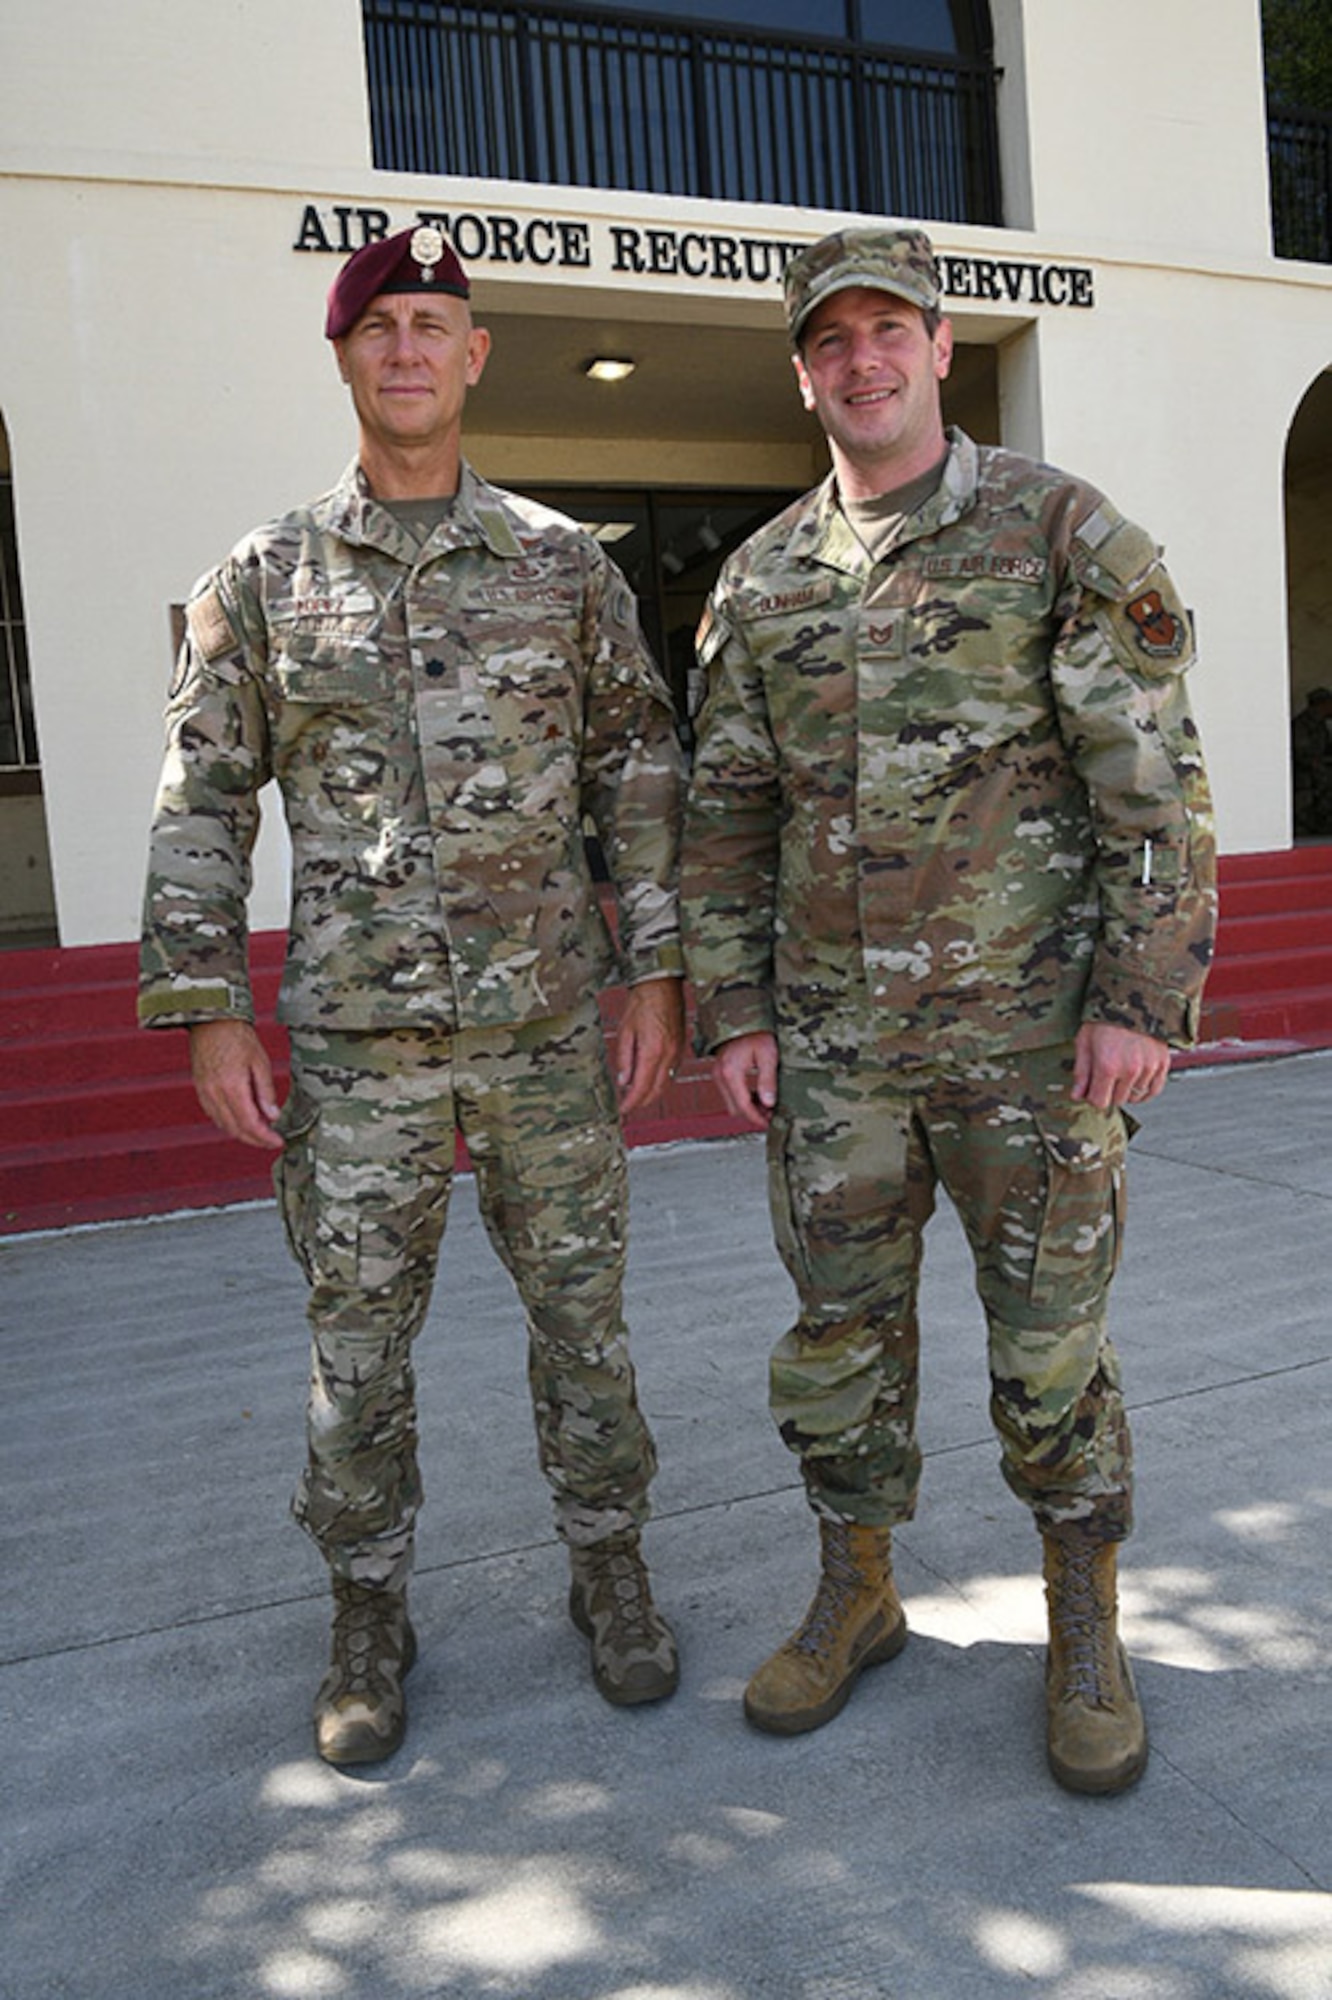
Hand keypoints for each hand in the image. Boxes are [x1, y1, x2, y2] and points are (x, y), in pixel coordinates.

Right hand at [189, 1019, 282, 1148]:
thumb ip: (266, 1091)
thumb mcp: (260, 1062)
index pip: (249, 1123)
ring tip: (260, 1131)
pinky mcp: (200, 1089)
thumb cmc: (237, 1037)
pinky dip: (228, 1122)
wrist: (211, 1021)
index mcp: (232, 1087)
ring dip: (241, 1132)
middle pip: (235, 1129)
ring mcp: (204, 1093)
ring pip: (223, 1124)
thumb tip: (273, 1116)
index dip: (264, 1137)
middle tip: (270, 1140)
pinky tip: (241, 1120)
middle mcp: (215, 1094)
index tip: (277, 1141)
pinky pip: (214, 1114)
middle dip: (254, 1139)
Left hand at [616, 978, 684, 1114]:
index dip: (631, 1102)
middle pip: (656, 1091)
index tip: (623, 1109)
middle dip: (642, 1102)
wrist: (663, 985)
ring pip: (665, 1084)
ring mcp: (677, 1052)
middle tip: (628, 1105)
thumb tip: (623, 1081)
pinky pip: (671, 1072)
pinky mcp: (681, 1048)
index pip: (641, 1088)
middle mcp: (668, 1055)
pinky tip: (650, 1079)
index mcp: (652, 1052)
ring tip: (636, 1095)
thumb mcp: (625, 1031)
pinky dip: (660, 1081)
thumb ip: (624, 1059)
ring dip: (651, 1093)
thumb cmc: (643, 1002)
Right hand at [713, 1030, 778, 1128]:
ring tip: (767, 1107)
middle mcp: (721, 1075)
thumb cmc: (755, 1032)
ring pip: (731, 1103)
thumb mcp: (768, 1055)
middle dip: (752, 1116)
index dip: (756, 1118)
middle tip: (771, 1116)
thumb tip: (769, 1103)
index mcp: (731, 1072)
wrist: (741, 1016)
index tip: (769, 1124)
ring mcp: (718, 1074)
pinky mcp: (720, 1072)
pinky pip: (729, 1094)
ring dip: (748, 1108)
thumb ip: (767, 1080)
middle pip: (734, 1109)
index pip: (743, 1106)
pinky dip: (742, 1099)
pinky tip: (757, 1097)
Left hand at [1072, 1021, 1169, 1111]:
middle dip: (1109, 1092)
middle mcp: (1130, 1070)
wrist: (1132, 997)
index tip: (1092, 1088)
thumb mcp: (1084, 1041)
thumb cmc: (1105, 1018)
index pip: (1100, 1102)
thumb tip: (1077, 1095)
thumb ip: (1081, 1072)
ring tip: (1121, 1073)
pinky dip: (1145, 1091)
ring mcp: (1148, 1067)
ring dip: (1126, 1090)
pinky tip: (1135, 1083)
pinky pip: (1154, 1090)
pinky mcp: (1162, 1063)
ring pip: (1135, 1096)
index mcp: (1107, 1065)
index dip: (1093, 1097)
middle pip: (1118, 1100)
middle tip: (1106, 1076)